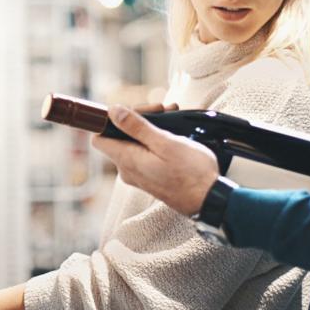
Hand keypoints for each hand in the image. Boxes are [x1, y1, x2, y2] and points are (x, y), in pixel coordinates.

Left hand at [91, 105, 218, 214]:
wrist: (210, 199)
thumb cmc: (191, 172)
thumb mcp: (165, 143)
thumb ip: (136, 127)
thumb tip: (112, 111)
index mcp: (127, 160)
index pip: (99, 137)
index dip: (109, 120)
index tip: (131, 110)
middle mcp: (127, 170)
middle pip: (118, 137)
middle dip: (137, 119)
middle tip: (161, 110)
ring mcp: (138, 175)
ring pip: (133, 144)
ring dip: (149, 127)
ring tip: (171, 115)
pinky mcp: (150, 177)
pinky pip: (144, 154)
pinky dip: (154, 140)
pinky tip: (172, 132)